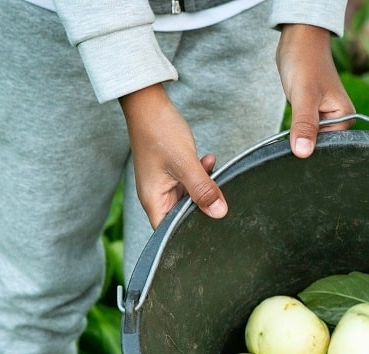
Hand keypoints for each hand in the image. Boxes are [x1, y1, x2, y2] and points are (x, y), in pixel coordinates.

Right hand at [119, 84, 223, 227]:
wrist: (149, 103)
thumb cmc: (159, 131)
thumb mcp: (185, 163)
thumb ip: (202, 189)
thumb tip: (219, 213)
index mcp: (153, 200)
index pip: (169, 232)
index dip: (188, 234)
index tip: (211, 230)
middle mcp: (156, 196)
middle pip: (182, 216)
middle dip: (202, 207)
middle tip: (219, 195)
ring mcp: (163, 184)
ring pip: (190, 197)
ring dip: (204, 186)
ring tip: (213, 169)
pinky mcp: (170, 173)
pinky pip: (190, 182)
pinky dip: (202, 174)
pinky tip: (210, 161)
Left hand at [276, 24, 355, 157]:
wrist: (298, 40)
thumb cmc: (304, 62)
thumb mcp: (304, 96)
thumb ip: (304, 125)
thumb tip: (303, 153)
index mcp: (346, 118)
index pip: (330, 147)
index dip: (312, 150)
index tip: (296, 149)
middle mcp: (340, 120)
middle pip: (321, 145)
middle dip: (306, 144)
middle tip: (290, 140)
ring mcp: (327, 117)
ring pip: (311, 139)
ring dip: (300, 138)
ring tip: (291, 130)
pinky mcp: (315, 114)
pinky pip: (306, 130)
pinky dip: (297, 131)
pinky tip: (290, 128)